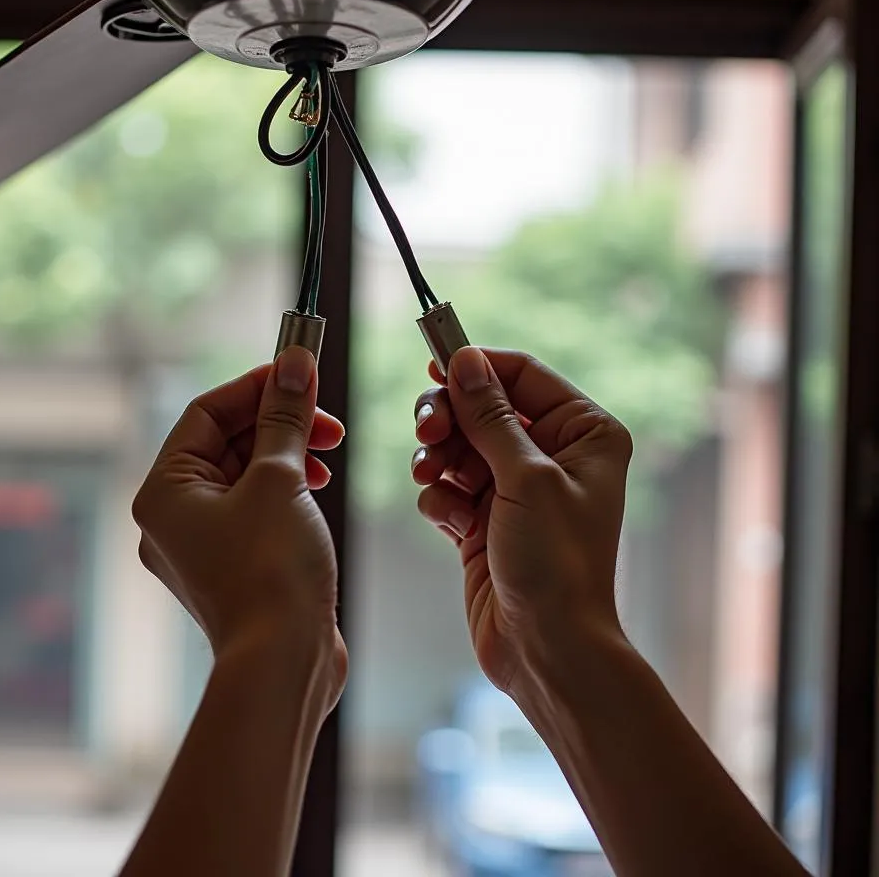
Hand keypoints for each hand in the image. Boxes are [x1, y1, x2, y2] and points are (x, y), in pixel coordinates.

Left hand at [132, 347, 347, 705]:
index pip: (206, 413)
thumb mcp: (281, 480)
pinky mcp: (235, 565)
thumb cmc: (271, 571)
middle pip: (225, 442)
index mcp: (164, 492)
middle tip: (326, 418)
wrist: (285, 664)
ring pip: (245, 474)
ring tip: (327, 454)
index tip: (301, 371)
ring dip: (288, 454)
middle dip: (278, 422)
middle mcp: (173, 517)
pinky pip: (256, 507)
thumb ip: (284, 417)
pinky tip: (317, 489)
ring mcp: (204, 545)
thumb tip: (293, 362)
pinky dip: (287, 489)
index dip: (256, 386)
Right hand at [411, 346, 632, 695]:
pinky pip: (448, 486)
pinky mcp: (485, 519)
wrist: (546, 649)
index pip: (522, 376)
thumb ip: (489, 415)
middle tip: (426, 428)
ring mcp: (516, 488)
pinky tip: (450, 521)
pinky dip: (440, 497)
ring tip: (432, 477)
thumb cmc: (557, 564)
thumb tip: (463, 360)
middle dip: (449, 416)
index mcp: (584, 433)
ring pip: (458, 444)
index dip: (477, 367)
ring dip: (438, 458)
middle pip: (482, 406)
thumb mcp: (525, 478)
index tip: (434, 364)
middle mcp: (552, 455)